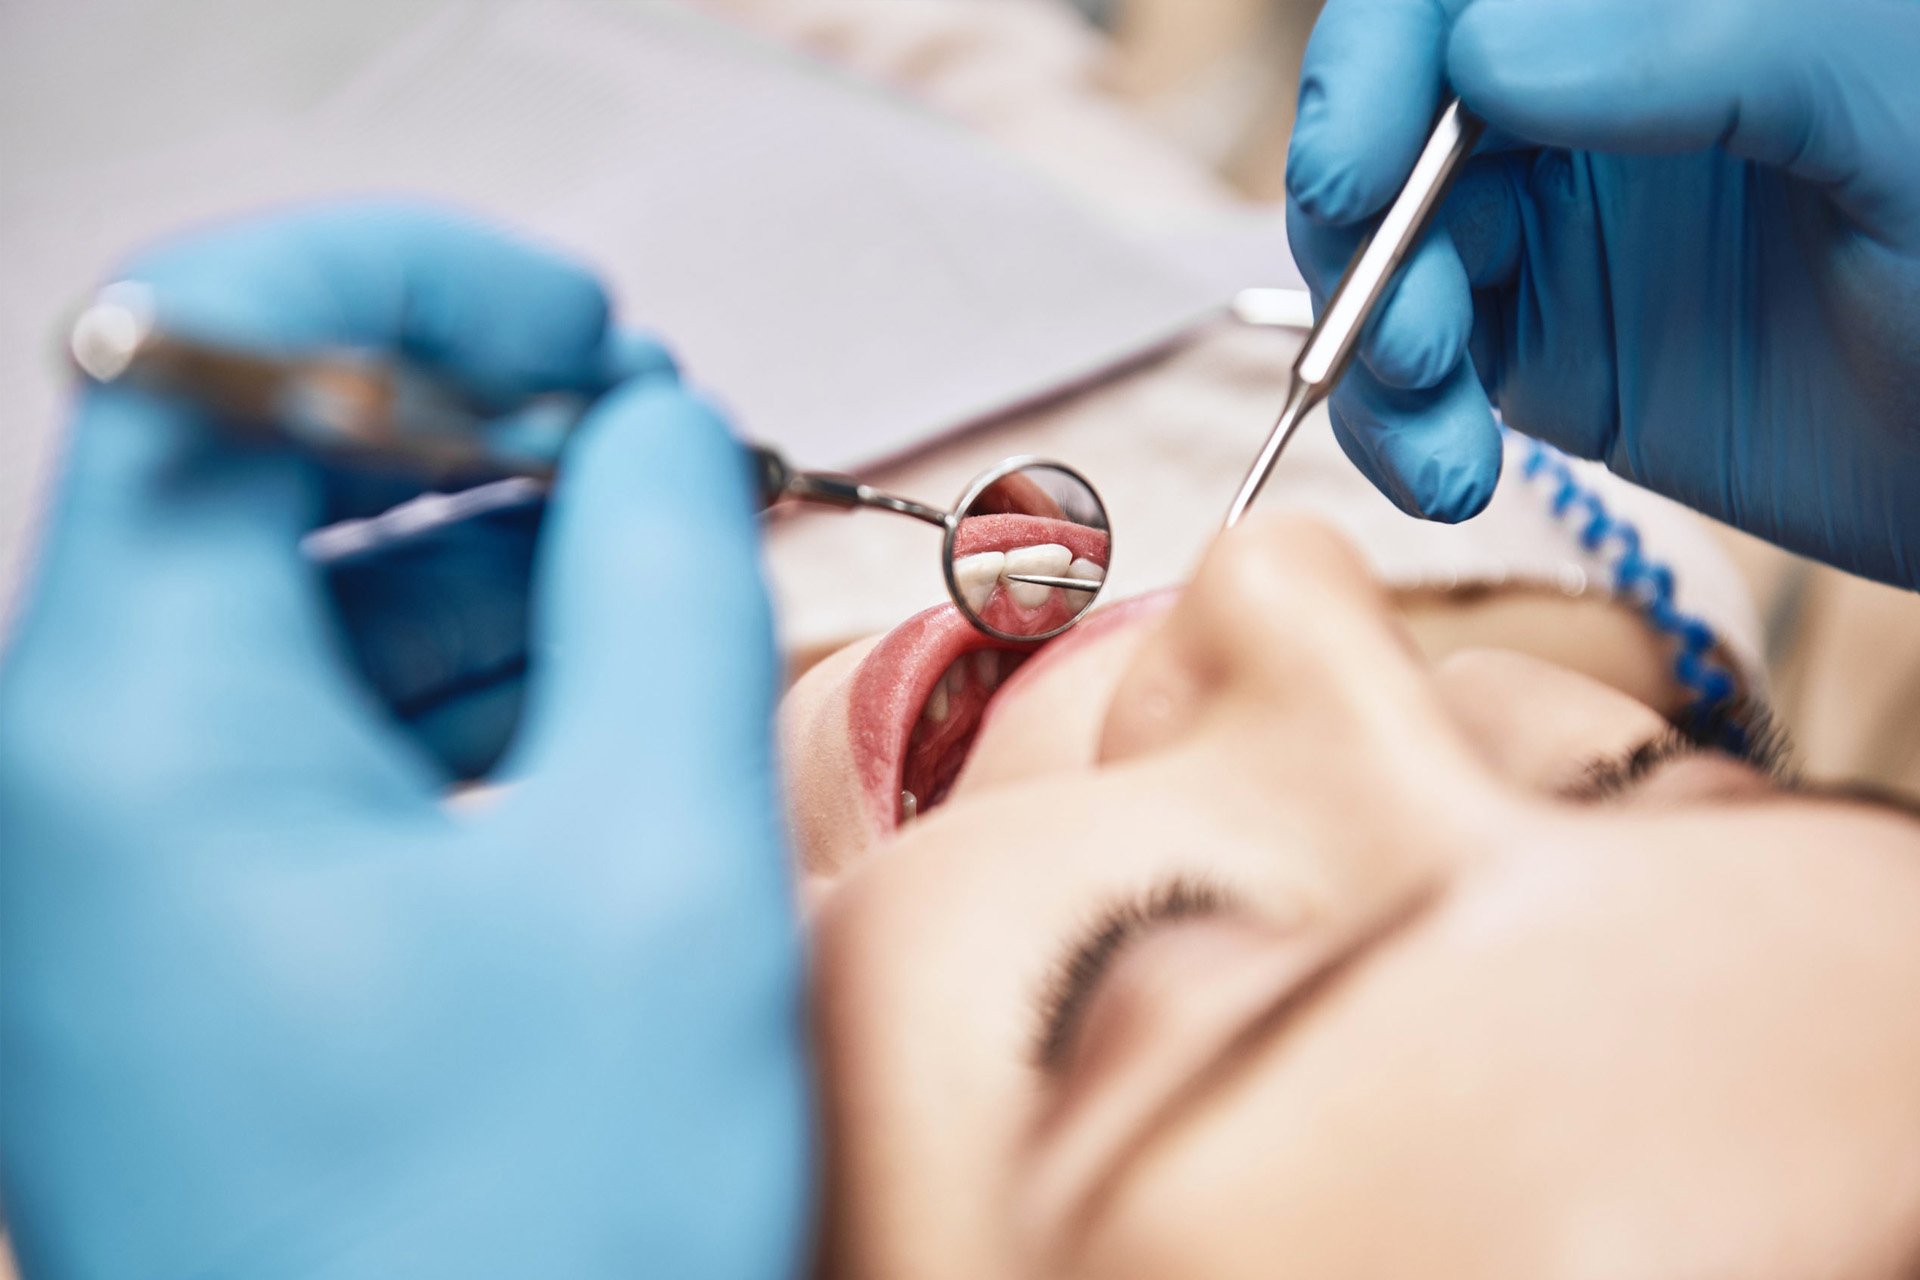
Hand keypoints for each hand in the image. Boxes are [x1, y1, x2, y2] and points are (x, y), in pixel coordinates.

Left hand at [0, 204, 808, 1277]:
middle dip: (475, 412)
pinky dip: (468, 660)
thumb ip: (661, 584)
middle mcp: (86, 778)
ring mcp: (138, 862)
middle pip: (257, 466)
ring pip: (303, 593)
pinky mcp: (212, 932)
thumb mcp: (654, 863)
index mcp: (138, 727)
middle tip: (656, 433)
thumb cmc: (529, 1253)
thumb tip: (654, 432)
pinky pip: (328, 718)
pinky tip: (600, 670)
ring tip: (661, 541)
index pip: (210, 352)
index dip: (410, 285)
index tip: (578, 324)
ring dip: (490, 537)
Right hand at [1284, 0, 1919, 587]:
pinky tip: (1445, 476)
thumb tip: (1488, 53)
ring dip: (1373, 355)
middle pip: (1390, 131)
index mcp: (1666, 8)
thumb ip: (1708, 41)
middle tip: (1413, 339)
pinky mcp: (1548, 349)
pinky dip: (1398, 430)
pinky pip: (1418, 375)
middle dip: (1366, 239)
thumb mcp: (1893, 109)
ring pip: (1386, 259)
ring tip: (1439, 443)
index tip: (1352, 173)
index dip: (1373, 69)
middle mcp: (1593, 99)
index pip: (1456, 0)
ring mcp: (1561, 226)